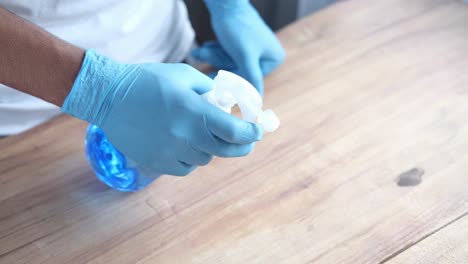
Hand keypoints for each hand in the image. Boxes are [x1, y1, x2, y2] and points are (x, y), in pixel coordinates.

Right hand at [62, 50, 262, 175]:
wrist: (108, 96)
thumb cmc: (147, 80)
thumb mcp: (183, 75)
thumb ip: (208, 89)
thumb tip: (224, 102)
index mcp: (193, 110)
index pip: (233, 131)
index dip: (251, 133)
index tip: (257, 131)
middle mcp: (184, 134)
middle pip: (225, 151)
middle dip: (241, 146)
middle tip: (245, 142)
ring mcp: (169, 151)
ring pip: (204, 159)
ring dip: (209, 149)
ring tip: (201, 136)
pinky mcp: (156, 163)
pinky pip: (185, 168)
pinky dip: (190, 159)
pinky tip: (184, 146)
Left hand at [193, 0, 284, 94]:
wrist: (225, 3)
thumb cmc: (237, 27)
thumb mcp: (245, 57)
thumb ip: (252, 79)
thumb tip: (258, 103)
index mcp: (273, 58)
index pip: (251, 78)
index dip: (232, 80)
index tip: (215, 85)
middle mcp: (266, 54)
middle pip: (239, 71)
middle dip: (220, 64)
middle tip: (204, 56)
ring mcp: (252, 49)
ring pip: (230, 64)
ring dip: (214, 57)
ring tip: (201, 51)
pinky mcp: (240, 44)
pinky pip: (227, 55)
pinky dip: (216, 52)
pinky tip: (207, 46)